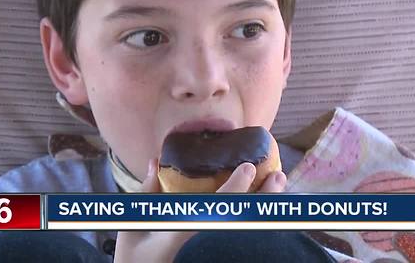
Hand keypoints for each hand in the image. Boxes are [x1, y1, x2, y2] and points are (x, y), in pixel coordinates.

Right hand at [114, 159, 286, 262]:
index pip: (216, 208)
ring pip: (244, 222)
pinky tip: (262, 199)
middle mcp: (202, 236)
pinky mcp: (209, 244)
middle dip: (262, 196)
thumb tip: (155, 161)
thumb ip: (149, 191)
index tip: (248, 169)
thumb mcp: (137, 220)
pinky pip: (236, 225)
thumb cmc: (136, 251)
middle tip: (278, 176)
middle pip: (240, 216)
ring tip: (278, 183)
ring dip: (262, 202)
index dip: (234, 188)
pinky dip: (252, 211)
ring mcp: (208, 241)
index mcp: (184, 229)